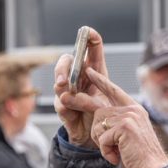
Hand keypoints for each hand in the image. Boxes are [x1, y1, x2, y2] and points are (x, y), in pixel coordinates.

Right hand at [52, 27, 110, 147]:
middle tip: (64, 79)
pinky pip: (60, 103)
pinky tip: (70, 110)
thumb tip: (82, 84)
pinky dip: (64, 106)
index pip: (91, 48)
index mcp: (95, 70)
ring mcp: (68, 92)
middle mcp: (78, 78)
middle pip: (66, 62)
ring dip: (62, 87)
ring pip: (59, 82)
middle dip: (63, 68)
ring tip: (66, 93)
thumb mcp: (108, 98)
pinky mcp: (63, 107)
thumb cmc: (104, 113)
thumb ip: (97, 88)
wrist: (96, 136)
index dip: (88, 37)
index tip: (87, 31)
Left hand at [85, 68, 167, 167]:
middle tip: (87, 123)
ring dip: (102, 144)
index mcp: (134, 109)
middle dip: (92, 125)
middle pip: (98, 112)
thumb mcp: (129, 135)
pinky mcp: (124, 126)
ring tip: (117, 151)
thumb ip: (117, 123)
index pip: (114, 90)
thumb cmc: (140, 156)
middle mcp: (132, 109)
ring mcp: (129, 116)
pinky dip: (106, 152)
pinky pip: (102, 138)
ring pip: (97, 126)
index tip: (89, 70)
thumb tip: (98, 119)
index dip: (100, 81)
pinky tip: (117, 157)